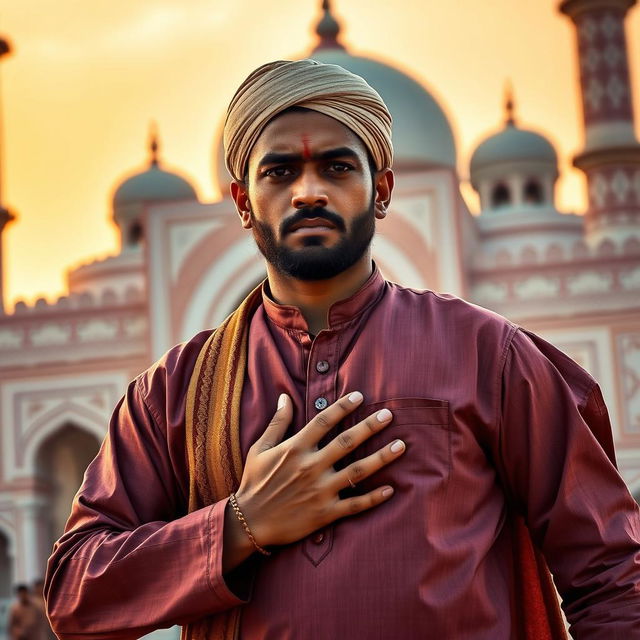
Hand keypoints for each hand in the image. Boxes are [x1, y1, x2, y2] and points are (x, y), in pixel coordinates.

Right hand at [235, 391, 404, 547]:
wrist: (249, 521)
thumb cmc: (254, 481)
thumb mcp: (260, 448)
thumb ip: (277, 422)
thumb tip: (284, 396)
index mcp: (295, 448)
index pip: (324, 421)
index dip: (342, 407)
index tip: (359, 396)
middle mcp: (311, 467)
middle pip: (347, 442)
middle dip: (370, 427)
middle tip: (389, 415)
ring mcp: (320, 491)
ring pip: (357, 471)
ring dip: (381, 458)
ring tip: (401, 446)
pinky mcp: (325, 513)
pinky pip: (355, 505)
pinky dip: (374, 498)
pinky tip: (391, 489)